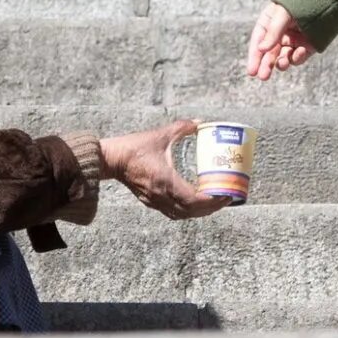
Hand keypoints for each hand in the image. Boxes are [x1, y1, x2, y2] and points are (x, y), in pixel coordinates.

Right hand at [100, 119, 228, 219]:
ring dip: (199, 212)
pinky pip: (172, 213)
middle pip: (191, 212)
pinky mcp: (149, 201)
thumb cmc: (133, 148)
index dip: (212, 201)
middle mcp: (161, 195)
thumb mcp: (159, 135)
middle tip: (226, 198)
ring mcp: (155, 201)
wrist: (111, 160)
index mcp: (165, 181)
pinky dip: (186, 211)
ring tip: (213, 202)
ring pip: (182, 215)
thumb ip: (181, 128)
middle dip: (211, 208)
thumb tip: (199, 123)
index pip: (193, 200)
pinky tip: (193, 203)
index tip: (226, 194)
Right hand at [245, 0, 314, 80]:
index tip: (251, 72)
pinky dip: (297, 57)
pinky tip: (298, 53)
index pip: (258, 42)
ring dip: (281, 63)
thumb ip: (273, 31)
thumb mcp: (283, 13)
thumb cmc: (299, 0)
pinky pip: (299, 56)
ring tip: (282, 64)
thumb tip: (261, 49)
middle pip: (269, 54)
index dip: (254, 57)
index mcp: (269, 23)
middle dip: (266, 65)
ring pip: (284, 58)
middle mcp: (280, 34)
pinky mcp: (307, 46)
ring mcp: (293, 41)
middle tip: (263, 76)